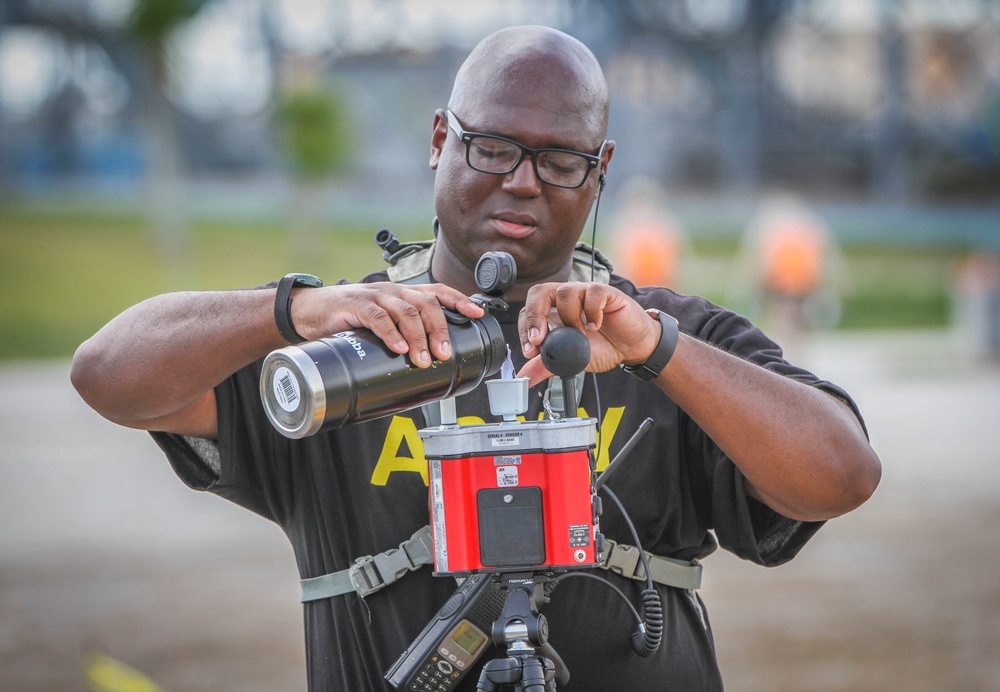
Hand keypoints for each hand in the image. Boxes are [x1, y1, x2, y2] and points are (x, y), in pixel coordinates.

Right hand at [291, 282, 484, 366]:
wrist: (308, 312)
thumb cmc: (347, 320)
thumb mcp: (379, 324)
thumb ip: (399, 335)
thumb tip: (424, 363)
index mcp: (401, 294)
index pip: (437, 291)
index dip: (459, 301)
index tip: (477, 314)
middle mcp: (391, 292)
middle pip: (425, 305)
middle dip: (439, 330)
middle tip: (444, 354)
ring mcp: (374, 297)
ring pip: (405, 311)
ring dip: (418, 337)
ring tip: (423, 360)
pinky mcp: (354, 306)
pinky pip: (378, 318)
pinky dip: (391, 334)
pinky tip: (399, 349)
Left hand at [516, 282, 662, 385]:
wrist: (632, 348)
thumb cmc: (603, 347)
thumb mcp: (570, 360)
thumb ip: (546, 366)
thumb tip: (524, 378)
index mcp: (554, 312)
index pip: (529, 310)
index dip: (526, 328)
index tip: (531, 350)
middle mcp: (567, 299)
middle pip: (539, 292)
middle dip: (535, 316)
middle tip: (539, 339)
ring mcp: (585, 293)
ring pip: (565, 292)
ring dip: (569, 317)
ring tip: (581, 334)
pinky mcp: (606, 292)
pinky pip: (593, 292)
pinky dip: (592, 311)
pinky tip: (596, 326)